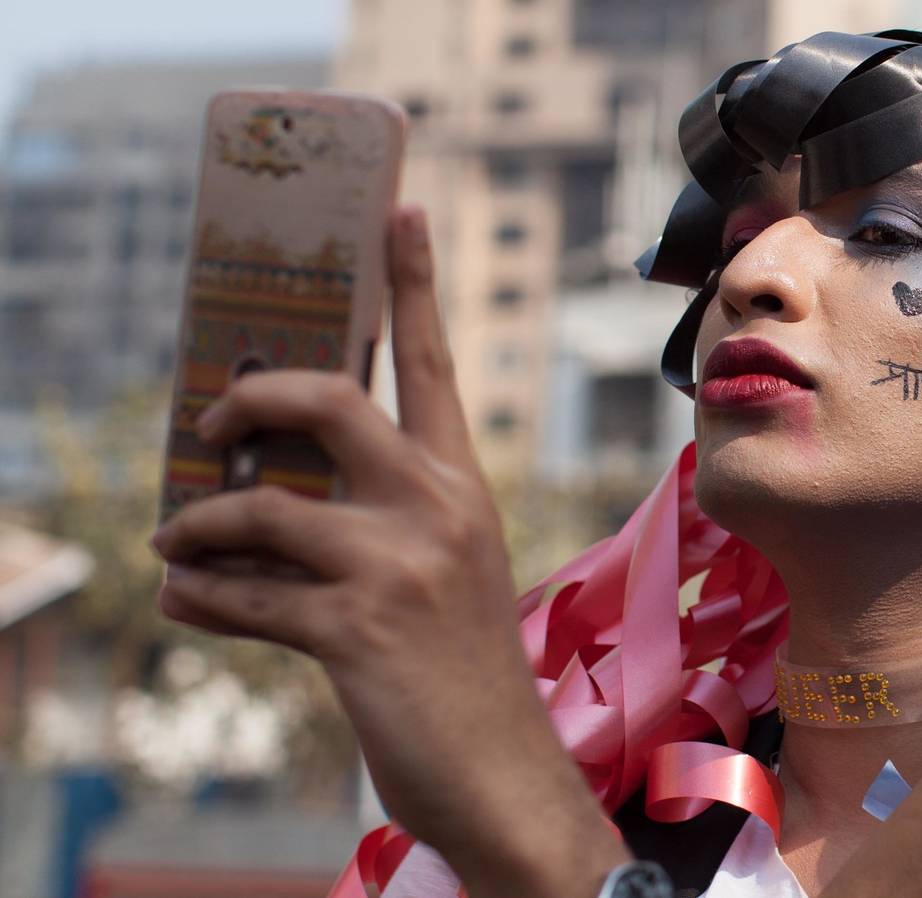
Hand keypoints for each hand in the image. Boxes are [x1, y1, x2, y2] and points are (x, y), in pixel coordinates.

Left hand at [152, 208, 623, 897]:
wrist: (502, 771)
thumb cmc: (464, 671)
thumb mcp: (440, 575)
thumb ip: (372, 520)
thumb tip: (261, 497)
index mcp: (461, 485)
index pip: (433, 364)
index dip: (414, 281)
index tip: (399, 207)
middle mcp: (438, 507)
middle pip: (328, 401)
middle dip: (249, 399)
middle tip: (211, 422)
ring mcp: (399, 565)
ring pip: (261, 507)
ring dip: (197, 526)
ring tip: (176, 543)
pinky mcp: (356, 629)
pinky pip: (242, 593)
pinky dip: (198, 593)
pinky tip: (186, 596)